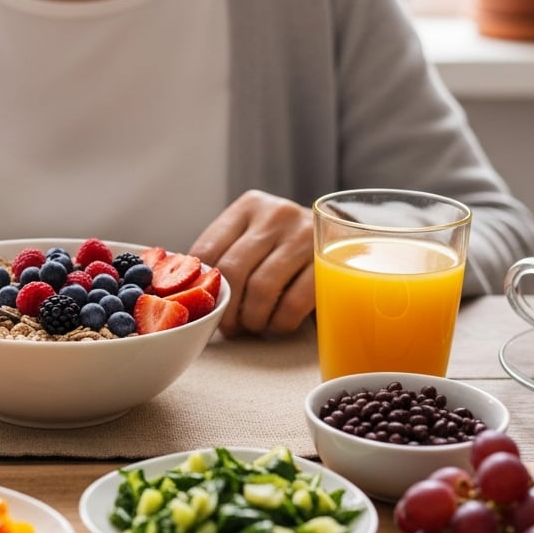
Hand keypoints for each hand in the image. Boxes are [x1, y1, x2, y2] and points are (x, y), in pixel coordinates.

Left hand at [189, 190, 314, 336]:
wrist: (344, 239)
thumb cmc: (287, 246)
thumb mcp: (256, 235)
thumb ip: (227, 251)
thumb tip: (189, 291)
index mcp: (249, 205)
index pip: (208, 248)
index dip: (200, 286)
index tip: (205, 307)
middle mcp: (276, 214)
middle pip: (233, 270)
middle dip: (227, 308)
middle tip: (229, 326)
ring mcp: (304, 235)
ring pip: (262, 288)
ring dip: (252, 319)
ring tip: (252, 326)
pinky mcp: (327, 262)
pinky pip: (293, 303)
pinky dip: (279, 323)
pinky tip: (277, 324)